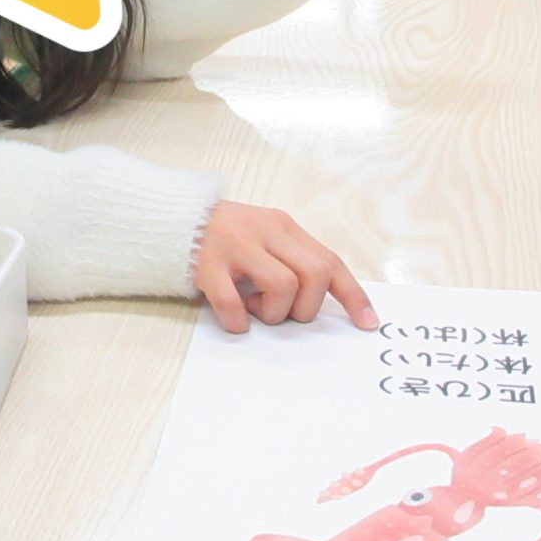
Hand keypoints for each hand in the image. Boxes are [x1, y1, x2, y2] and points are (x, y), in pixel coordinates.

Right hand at [193, 200, 378, 332]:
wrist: (173, 217)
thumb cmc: (225, 235)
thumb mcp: (265, 236)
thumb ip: (291, 258)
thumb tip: (322, 299)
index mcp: (284, 227)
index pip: (330, 261)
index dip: (352, 295)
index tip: (367, 323)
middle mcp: (265, 232)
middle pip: (314, 274)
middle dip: (306, 307)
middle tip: (283, 311)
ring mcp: (236, 247)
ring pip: (283, 286)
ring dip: (274, 312)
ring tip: (254, 309)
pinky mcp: (207, 265)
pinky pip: (232, 303)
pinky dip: (238, 321)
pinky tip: (235, 318)